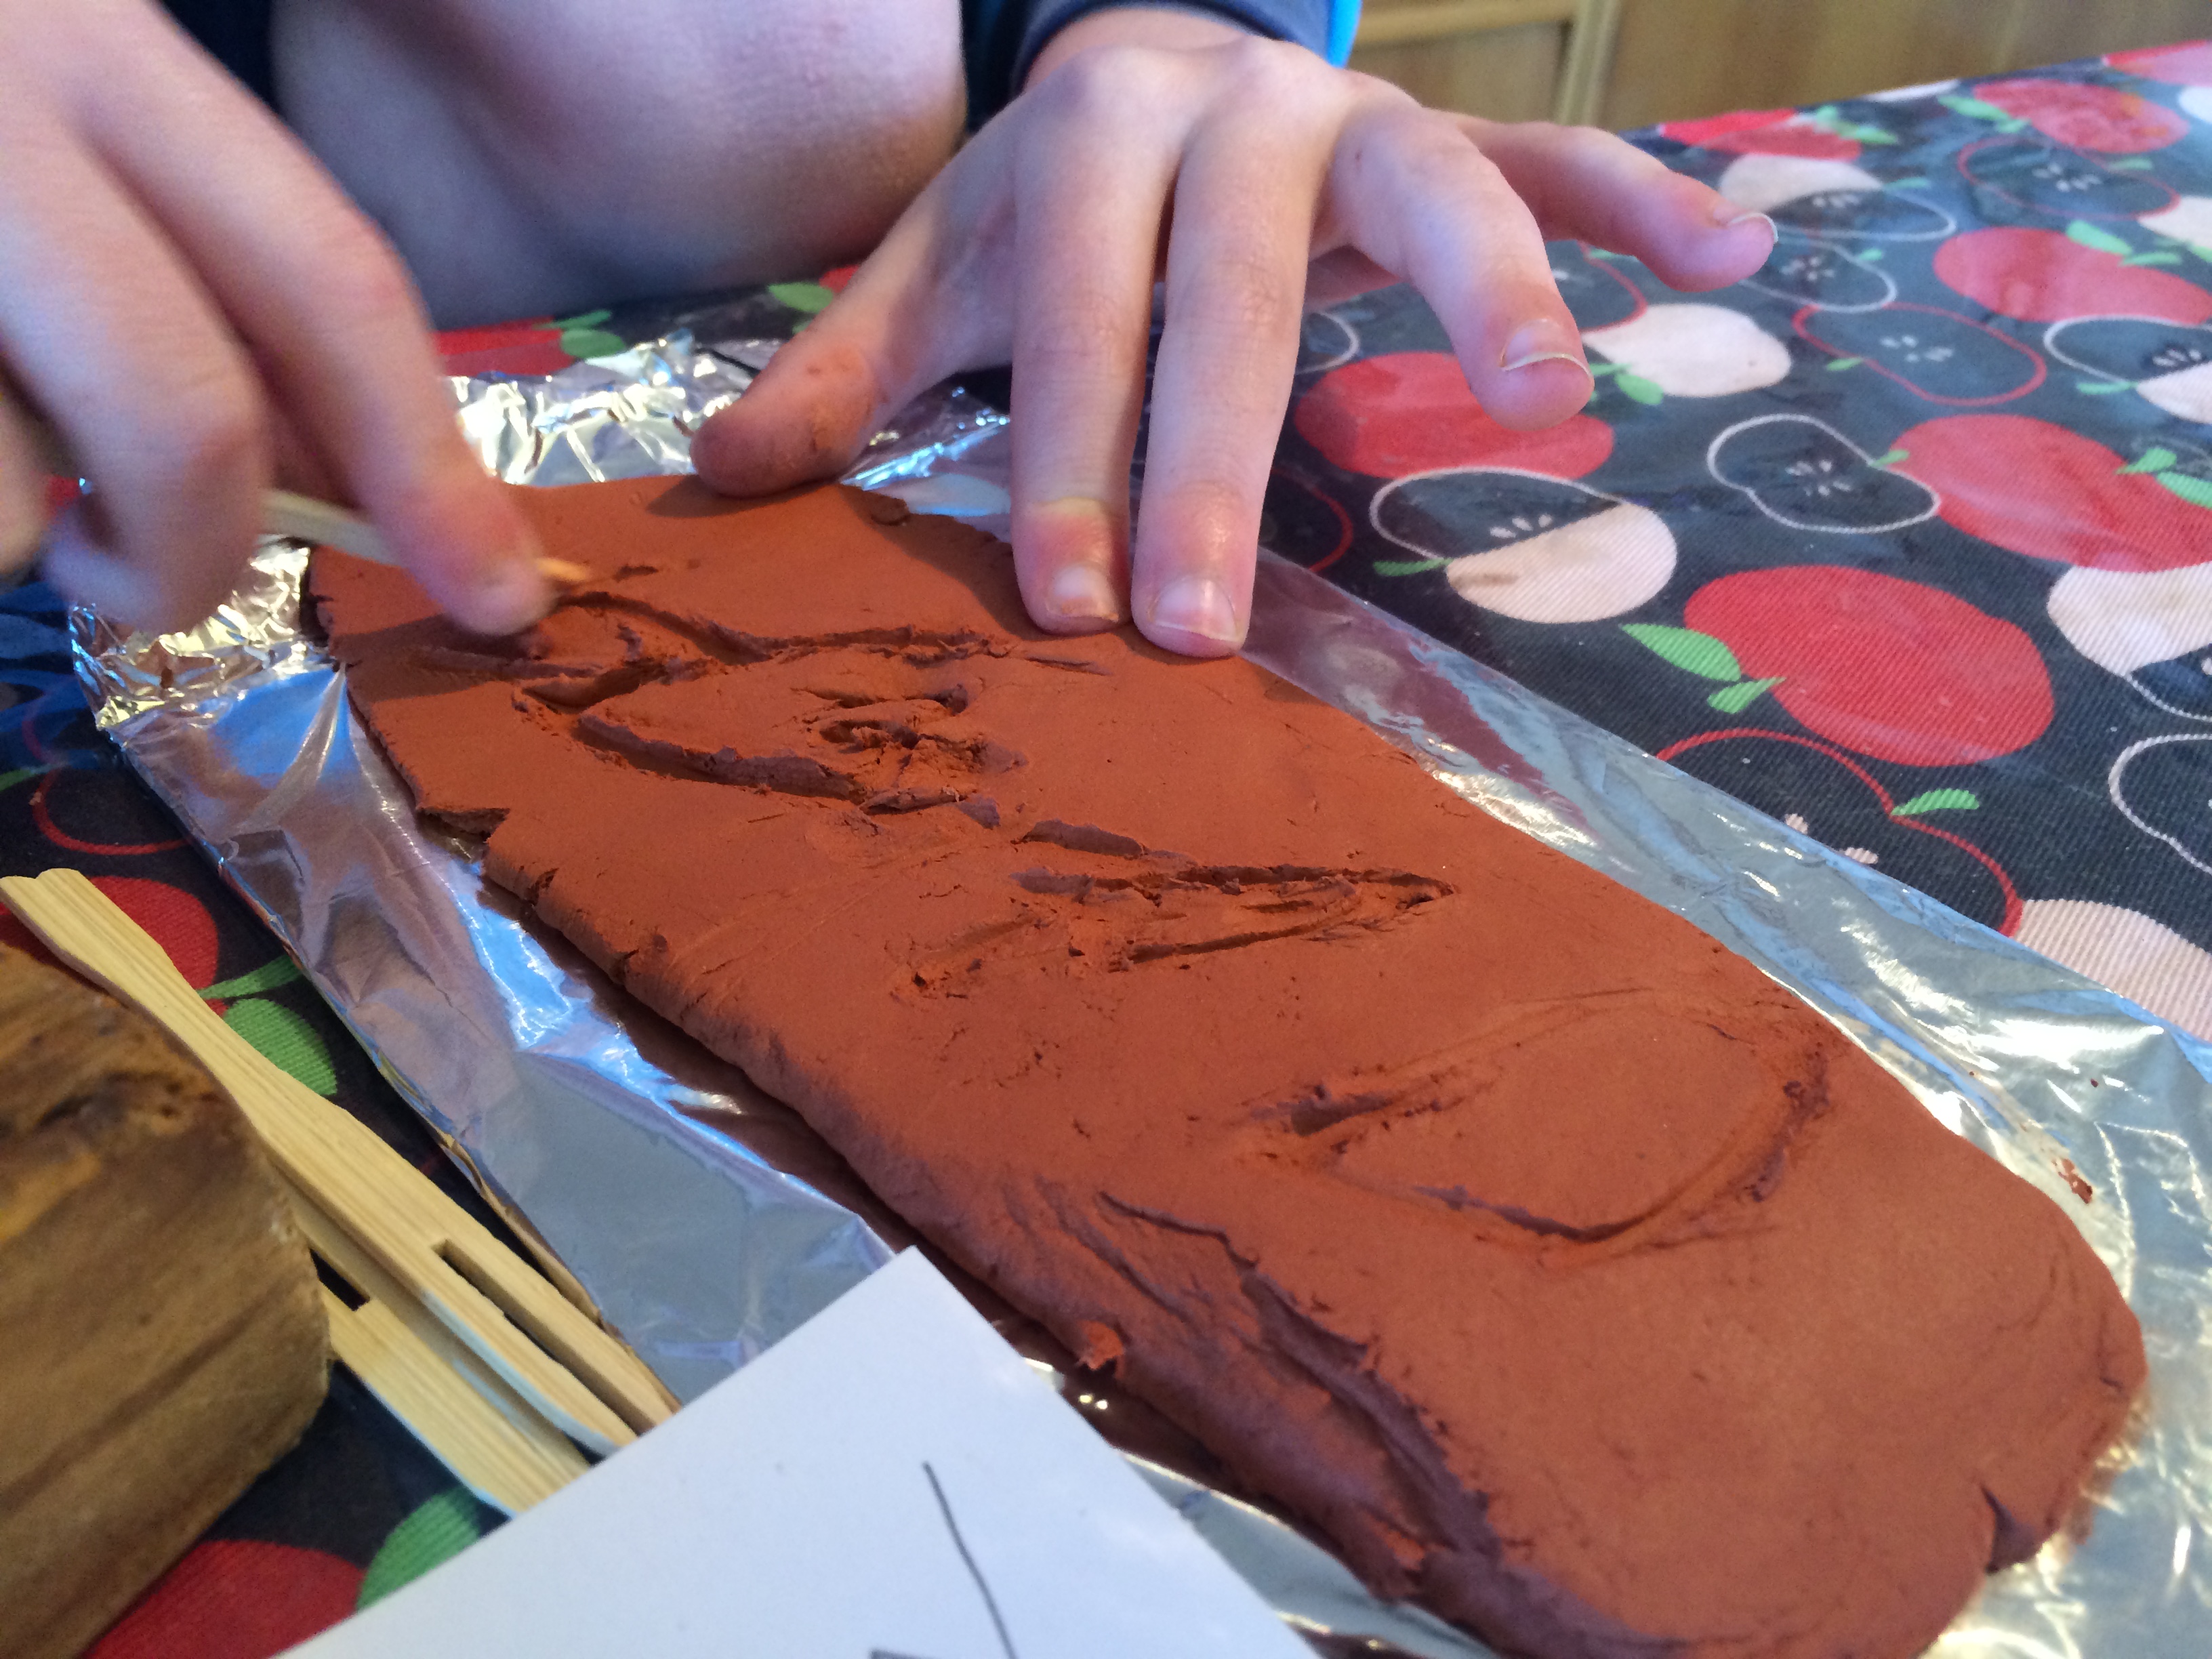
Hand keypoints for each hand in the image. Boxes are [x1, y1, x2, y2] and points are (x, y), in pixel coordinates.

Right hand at [0, 0, 546, 634]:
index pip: (332, 280)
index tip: (503, 593)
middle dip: (194, 553)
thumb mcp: (57, 133)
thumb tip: (344, 485)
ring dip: (11, 542)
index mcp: (99, 48)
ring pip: (4, 503)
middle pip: (185, 420)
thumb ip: (197, 282)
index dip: (432, 463)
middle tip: (141, 583)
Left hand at [693, 6, 1776, 658]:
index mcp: (1087, 140)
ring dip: (1490, 285)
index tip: (1070, 613)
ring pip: (1427, 192)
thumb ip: (847, 369)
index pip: (1078, 315)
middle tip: (1206, 626)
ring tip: (1548, 401)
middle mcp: (1227, 111)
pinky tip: (1724, 255)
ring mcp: (1354, 118)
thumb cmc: (1044, 207)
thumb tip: (720, 483)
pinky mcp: (1448, 133)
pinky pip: (1555, 154)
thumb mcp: (938, 272)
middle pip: (1232, 293)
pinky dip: (1635, 201)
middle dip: (1217, 460)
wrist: (1139, 66)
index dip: (1071, 460)